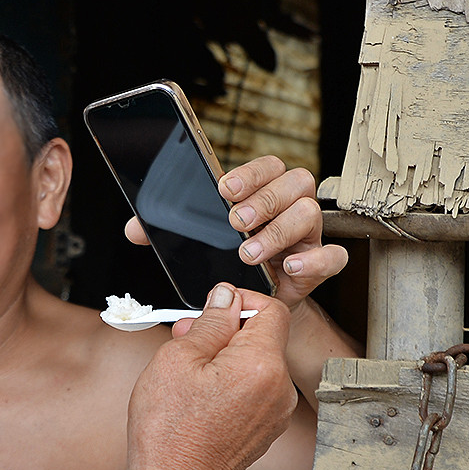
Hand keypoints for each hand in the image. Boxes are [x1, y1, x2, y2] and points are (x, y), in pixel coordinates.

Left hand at [124, 155, 348, 308]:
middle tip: (236, 222)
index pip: (269, 166)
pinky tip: (288, 267)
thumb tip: (135, 229)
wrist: (254, 303)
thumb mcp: (200, 245)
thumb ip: (168, 232)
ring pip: (310, 214)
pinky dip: (314, 260)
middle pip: (295, 182)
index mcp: (263, 194)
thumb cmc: (229, 263)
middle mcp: (290, 208)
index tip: (226, 188)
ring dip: (277, 232)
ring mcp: (308, 236)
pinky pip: (332, 256)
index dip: (251, 173)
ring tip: (249, 252)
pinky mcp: (318, 265)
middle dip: (264, 199)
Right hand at [127, 284, 296, 469]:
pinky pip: (255, 389)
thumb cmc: (169, 430)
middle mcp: (279, 388)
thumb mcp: (178, 359)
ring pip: (257, 363)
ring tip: (189, 371)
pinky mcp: (268, 427)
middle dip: (226, 331)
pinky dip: (232, 382)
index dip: (241, 301)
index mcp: (262, 364)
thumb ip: (210, 322)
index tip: (215, 307)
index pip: (271, 308)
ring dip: (226, 357)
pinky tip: (201, 394)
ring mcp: (276, 411)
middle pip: (263, 337)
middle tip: (188, 337)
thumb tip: (226, 297)